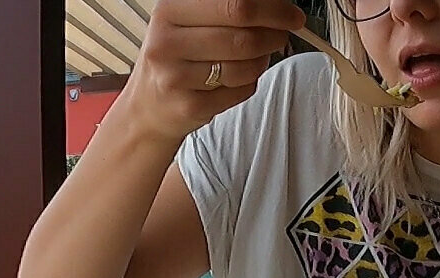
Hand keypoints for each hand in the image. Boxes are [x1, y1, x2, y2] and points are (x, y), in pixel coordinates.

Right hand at [121, 0, 305, 143]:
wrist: (148, 104)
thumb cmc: (179, 55)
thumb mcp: (188, 19)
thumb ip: (226, 8)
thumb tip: (277, 4)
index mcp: (170, 9)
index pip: (236, 3)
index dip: (273, 9)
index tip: (291, 14)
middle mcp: (167, 40)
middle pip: (244, 35)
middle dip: (274, 35)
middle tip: (283, 35)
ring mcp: (175, 76)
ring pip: (245, 66)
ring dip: (261, 61)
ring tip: (254, 58)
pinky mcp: (188, 105)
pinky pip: (240, 91)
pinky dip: (248, 84)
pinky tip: (236, 79)